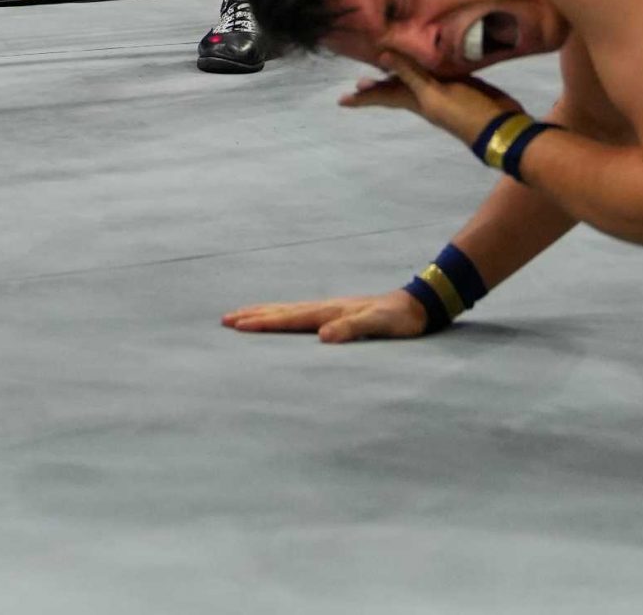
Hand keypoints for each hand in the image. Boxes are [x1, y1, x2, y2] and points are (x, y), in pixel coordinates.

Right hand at [222, 289, 430, 343]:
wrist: (418, 305)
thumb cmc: (399, 319)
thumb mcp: (378, 325)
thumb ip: (352, 329)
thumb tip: (323, 336)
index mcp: (330, 311)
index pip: (290, 319)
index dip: (263, 323)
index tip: (237, 326)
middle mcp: (326, 307)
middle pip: (282, 311)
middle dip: (253, 315)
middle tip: (225, 319)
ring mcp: (330, 308)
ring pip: (289, 310)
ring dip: (264, 313)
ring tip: (242, 315)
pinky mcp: (337, 313)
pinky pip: (300, 314)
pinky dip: (283, 315)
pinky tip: (282, 319)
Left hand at [341, 52, 520, 146]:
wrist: (501, 126)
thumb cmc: (464, 111)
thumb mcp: (434, 93)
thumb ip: (411, 73)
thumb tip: (381, 56)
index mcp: (415, 99)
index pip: (382, 96)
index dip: (363, 98)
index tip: (341, 101)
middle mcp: (425, 96)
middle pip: (395, 89)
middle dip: (378, 86)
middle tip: (360, 82)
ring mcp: (444, 91)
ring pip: (414, 80)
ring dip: (399, 74)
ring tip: (385, 67)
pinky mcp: (462, 84)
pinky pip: (435, 74)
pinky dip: (425, 67)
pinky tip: (428, 59)